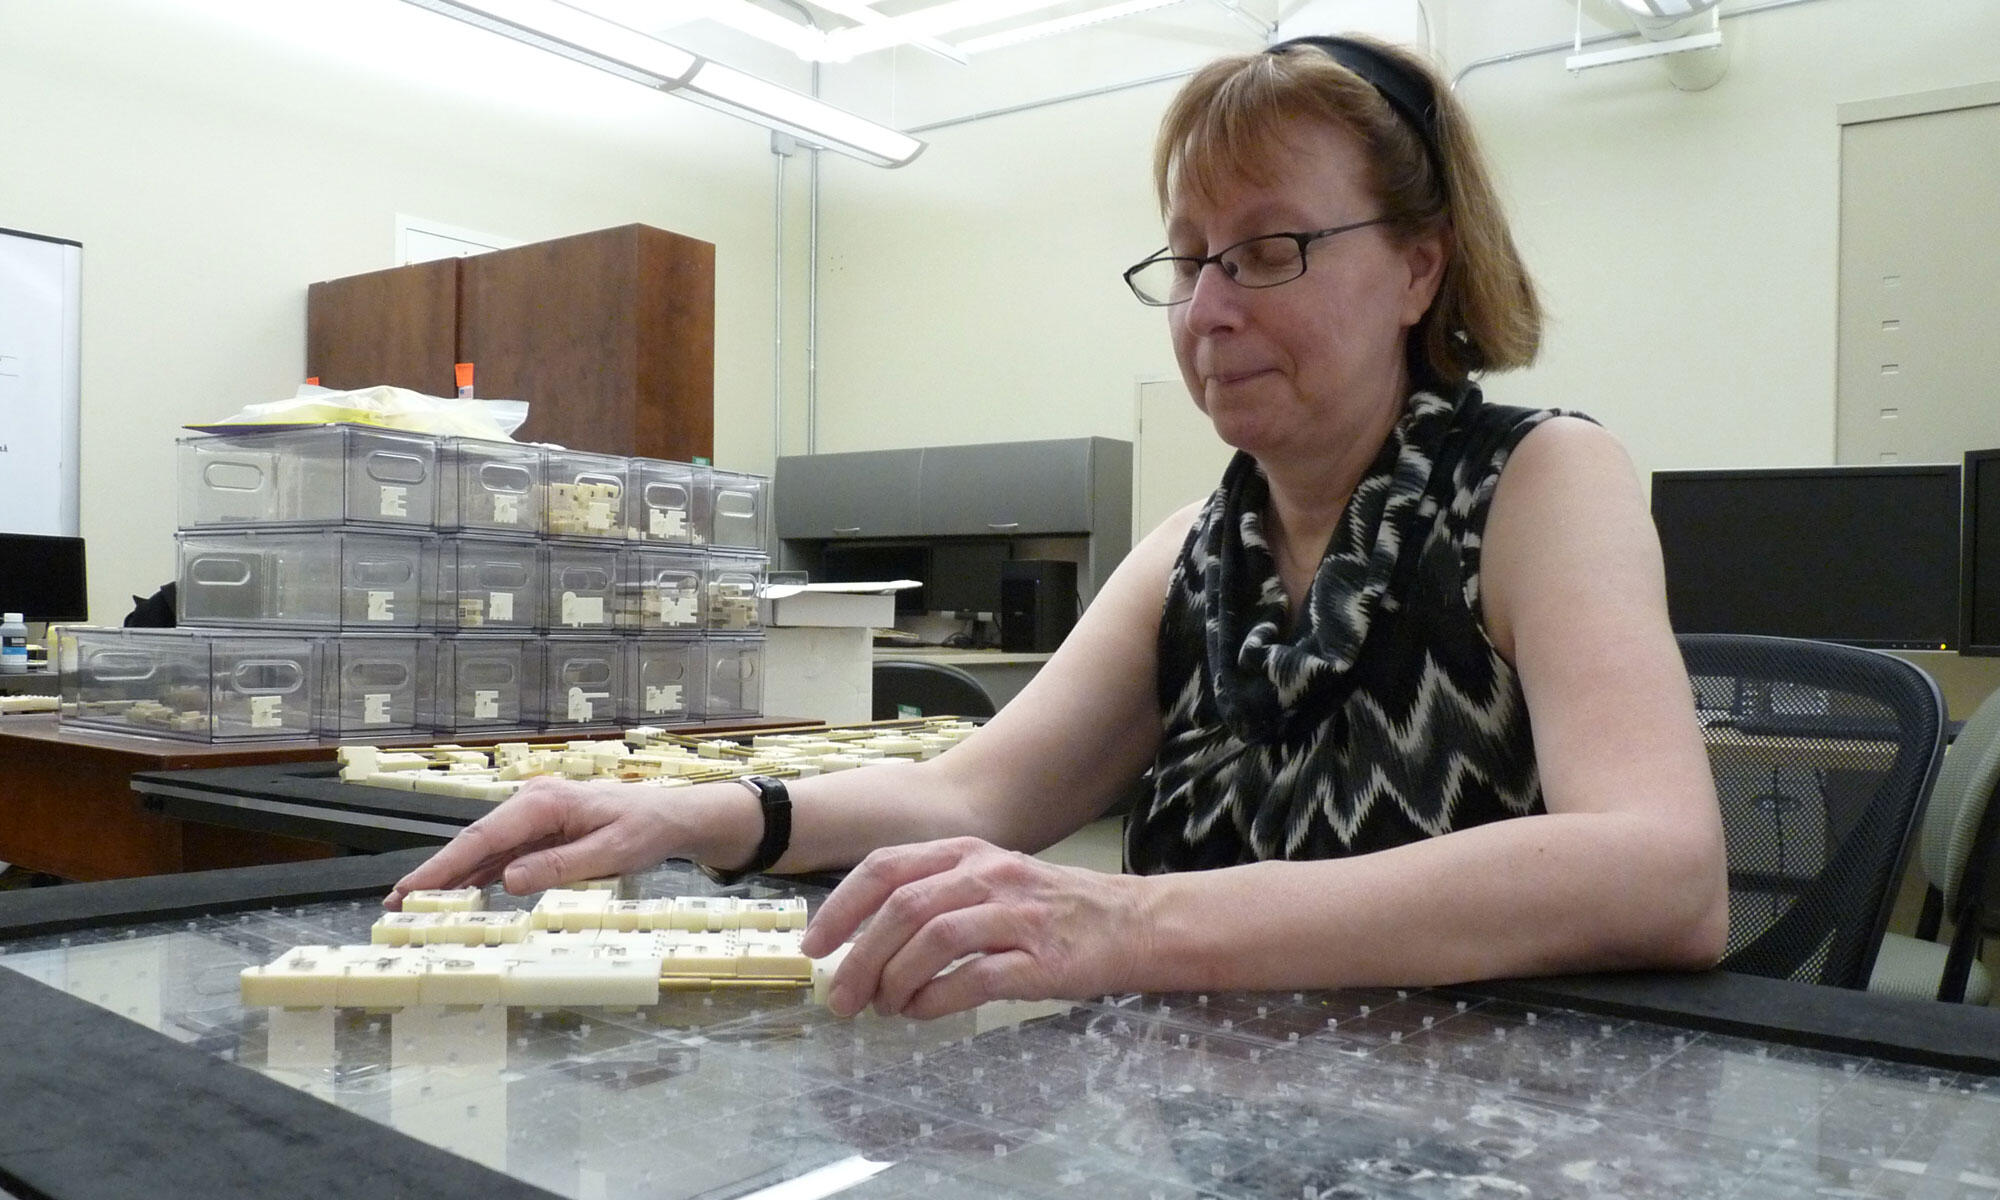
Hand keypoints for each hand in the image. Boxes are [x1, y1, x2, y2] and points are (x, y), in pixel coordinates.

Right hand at [385, 777, 724, 907]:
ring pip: (482, 852)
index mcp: (545, 802)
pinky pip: (501, 858)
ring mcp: (534, 819)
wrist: (670, 817)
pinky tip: (454, 897)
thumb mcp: (611, 852)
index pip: (484, 838)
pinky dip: (476, 877)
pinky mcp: (539, 834)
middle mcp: (532, 804)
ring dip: (450, 878)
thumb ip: (560, 866)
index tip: (413, 889)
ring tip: (414, 906)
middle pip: (473, 843)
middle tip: (396, 905)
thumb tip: (509, 881)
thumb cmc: (646, 829)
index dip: (444, 866)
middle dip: (435, 874)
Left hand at [799, 836, 1151, 1019]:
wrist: (1136, 923)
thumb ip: (935, 897)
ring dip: (895, 979)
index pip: (886, 868)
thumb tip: (865, 941)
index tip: (814, 946)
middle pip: (902, 907)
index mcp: (966, 852)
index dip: (841, 907)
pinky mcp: (1040, 958)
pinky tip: (922, 1014)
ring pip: (933, 938)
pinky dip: (936, 999)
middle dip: (859, 956)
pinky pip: (973, 978)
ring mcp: (1015, 914)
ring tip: (885, 1009)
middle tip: (841, 999)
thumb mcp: (990, 881)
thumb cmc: (1054, 909)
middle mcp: (987, 874)